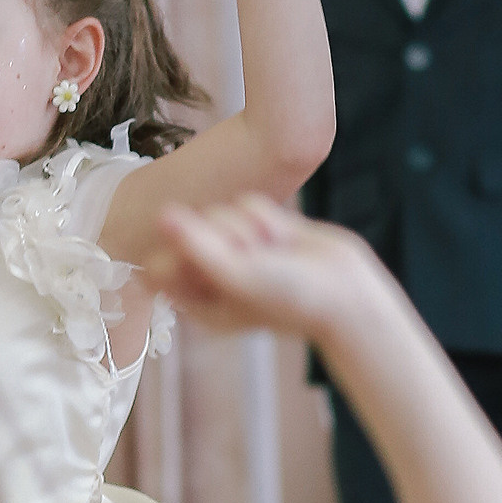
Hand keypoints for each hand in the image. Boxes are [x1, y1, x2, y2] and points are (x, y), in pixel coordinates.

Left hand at [142, 195, 380, 340]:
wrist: (345, 289)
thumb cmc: (289, 297)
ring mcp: (236, 248)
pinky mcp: (260, 227)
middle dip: (224, 238)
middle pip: (189, 229)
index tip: (209, 262)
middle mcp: (211, 273)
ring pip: (219, 212)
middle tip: (253, 260)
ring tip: (274, 253)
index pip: (157, 264)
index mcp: (195, 299)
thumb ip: (195, 246)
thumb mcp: (236, 276)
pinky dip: (268, 217)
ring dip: (250, 229)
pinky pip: (246, 202)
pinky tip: (285, 240)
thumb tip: (163, 213)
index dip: (179, 254)